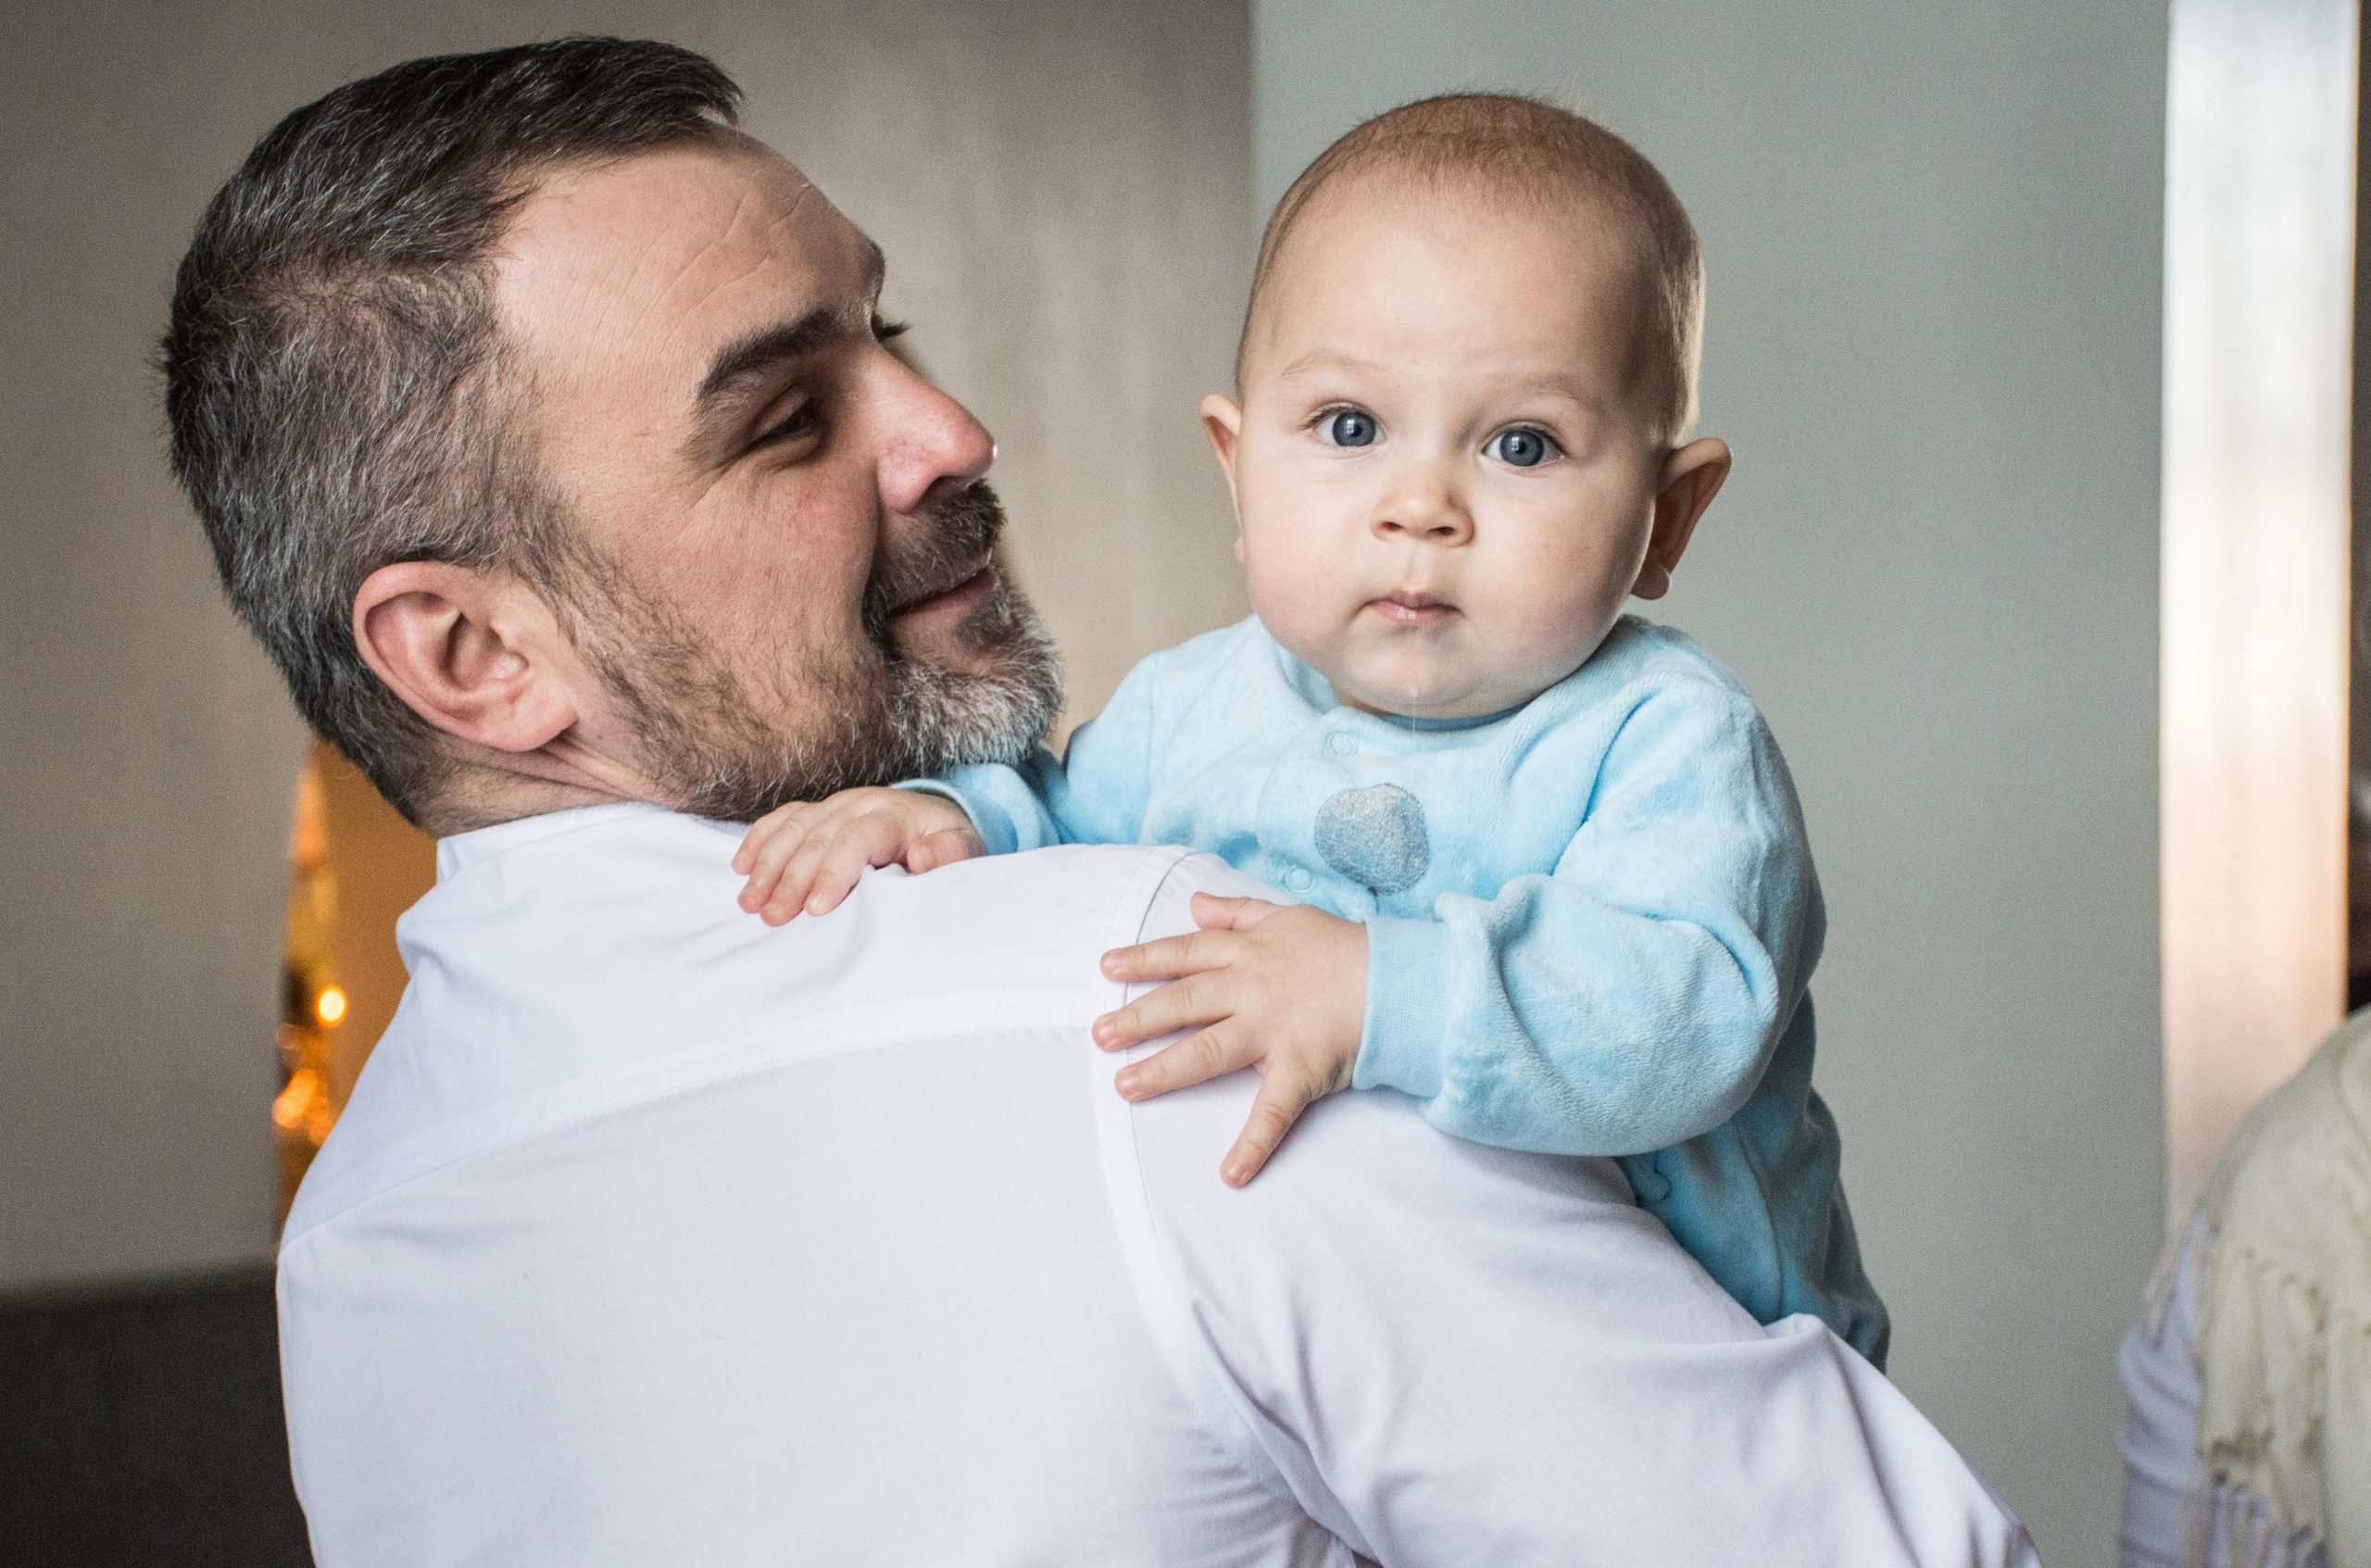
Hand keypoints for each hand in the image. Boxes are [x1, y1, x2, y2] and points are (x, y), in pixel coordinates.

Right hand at [732, 788, 983, 922]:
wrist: (937, 822)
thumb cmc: (948, 847)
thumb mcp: (966, 852)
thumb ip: (950, 856)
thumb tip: (922, 857)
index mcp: (896, 815)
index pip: (858, 838)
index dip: (835, 871)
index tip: (818, 910)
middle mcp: (861, 804)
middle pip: (819, 837)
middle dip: (792, 878)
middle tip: (772, 917)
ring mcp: (835, 805)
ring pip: (794, 828)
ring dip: (767, 865)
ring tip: (750, 903)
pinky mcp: (818, 811)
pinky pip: (782, 820)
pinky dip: (759, 841)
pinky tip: (740, 868)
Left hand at [1095, 893, 1366, 1185]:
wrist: (1397, 980)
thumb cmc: (1341, 948)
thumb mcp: (1286, 916)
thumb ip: (1237, 912)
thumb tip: (1197, 902)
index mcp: (1246, 953)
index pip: (1184, 953)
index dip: (1143, 960)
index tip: (1106, 967)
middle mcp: (1251, 989)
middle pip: (1184, 1002)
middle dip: (1138, 1018)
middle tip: (1099, 1034)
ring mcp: (1273, 1030)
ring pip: (1209, 1050)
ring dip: (1165, 1071)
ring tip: (1126, 1087)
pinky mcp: (1300, 1068)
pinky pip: (1274, 1110)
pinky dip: (1253, 1143)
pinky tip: (1231, 1173)